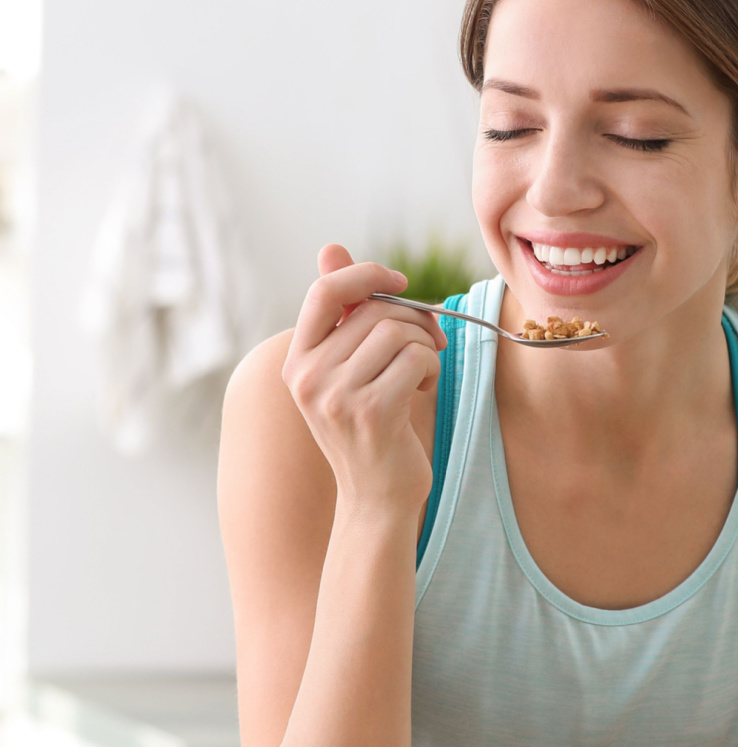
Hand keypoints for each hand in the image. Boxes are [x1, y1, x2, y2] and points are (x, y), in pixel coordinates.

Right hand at [282, 244, 446, 511]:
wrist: (377, 498)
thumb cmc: (372, 430)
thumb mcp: (349, 371)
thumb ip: (344, 314)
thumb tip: (332, 248)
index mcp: (297, 360)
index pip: (326, 290)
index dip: (367, 274)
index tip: (399, 283)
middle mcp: (308, 376)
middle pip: (376, 311)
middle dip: (415, 321)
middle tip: (429, 345)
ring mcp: (336, 396)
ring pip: (400, 333)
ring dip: (425, 348)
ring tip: (419, 376)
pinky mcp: (372, 413)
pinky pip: (417, 359)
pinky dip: (431, 369)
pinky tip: (420, 392)